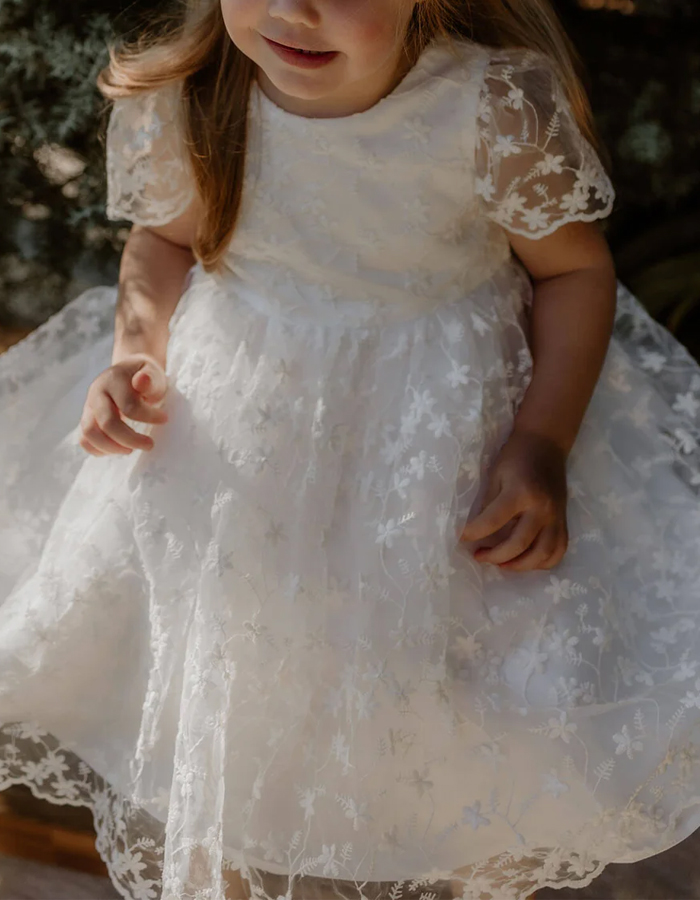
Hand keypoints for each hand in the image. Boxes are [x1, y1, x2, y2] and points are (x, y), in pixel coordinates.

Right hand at [79, 353, 167, 455]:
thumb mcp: (152, 373)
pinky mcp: (86, 419)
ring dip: (112, 447)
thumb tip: (141, 380)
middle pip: (107, 423)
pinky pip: (84, 440)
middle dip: (131, 439)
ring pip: (90, 433)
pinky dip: (98, 450)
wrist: (129, 372)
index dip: (148, 417)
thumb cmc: (145, 376)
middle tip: (149, 445)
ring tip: (131, 450)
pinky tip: (118, 450)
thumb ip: (149, 379)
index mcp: (113, 379)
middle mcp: (97, 393)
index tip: (164, 419)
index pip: (128, 406)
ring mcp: (88, 407)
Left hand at [458, 429, 568, 571]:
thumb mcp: (495, 475)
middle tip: (479, 555)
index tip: (460, 538)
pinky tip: (525, 561)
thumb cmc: (515, 457)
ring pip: (542, 555)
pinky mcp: (564, 521)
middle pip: (519, 545)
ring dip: (520, 566)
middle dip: (495, 557)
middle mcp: (542, 508)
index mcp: (521, 493)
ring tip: (501, 564)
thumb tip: (475, 531)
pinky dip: (542, 563)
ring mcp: (556, 517)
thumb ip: (488, 504)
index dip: (474, 533)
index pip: (493, 521)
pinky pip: (558, 551)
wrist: (546, 444)